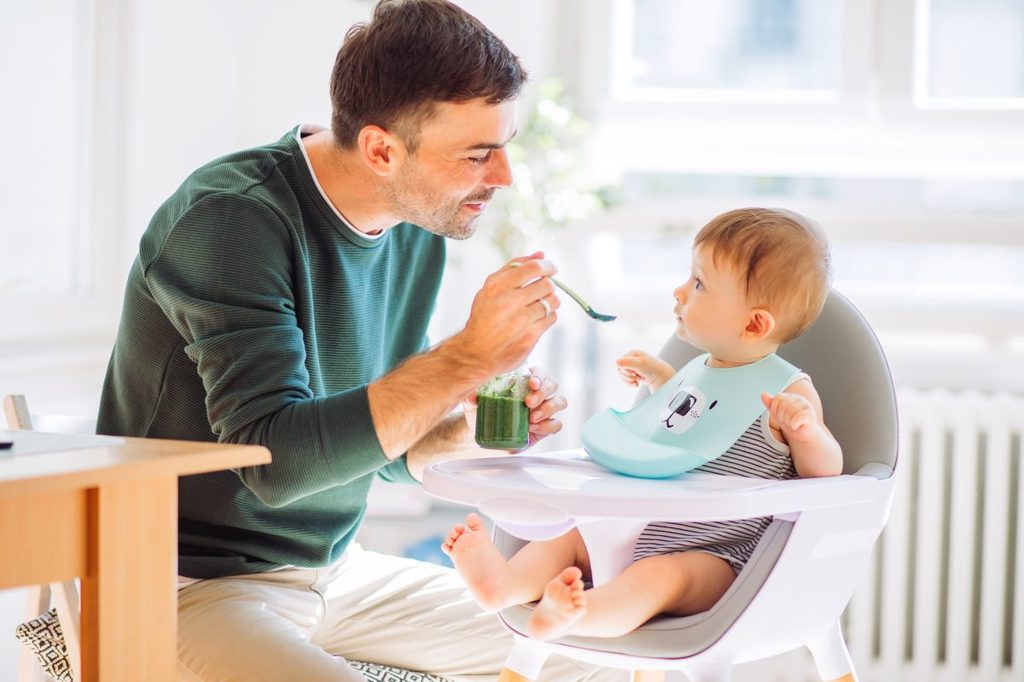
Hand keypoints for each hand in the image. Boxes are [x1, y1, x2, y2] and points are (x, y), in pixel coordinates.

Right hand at [452, 252, 561, 375]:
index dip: (547, 266)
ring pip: (552, 302)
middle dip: (547, 287)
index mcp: (497, 286)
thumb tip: (541, 254)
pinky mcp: (529, 336)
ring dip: (549, 302)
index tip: (551, 269)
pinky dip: (547, 317)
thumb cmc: (484, 317)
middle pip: (547, 285)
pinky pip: (551, 318)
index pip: (533, 268)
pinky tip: (536, 320)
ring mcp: (520, 320)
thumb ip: (514, 268)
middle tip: (541, 292)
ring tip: (539, 307)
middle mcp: (508, 302)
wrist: (475, 352)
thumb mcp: (491, 288)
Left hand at [459, 368, 565, 449]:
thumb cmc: (481, 413)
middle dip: (543, 392)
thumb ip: (471, 396)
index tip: (531, 383)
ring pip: (560, 401)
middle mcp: (536, 393)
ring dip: (548, 408)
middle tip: (529, 403)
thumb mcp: (472, 404)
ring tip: (531, 418)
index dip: (539, 375)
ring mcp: (543, 410)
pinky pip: (557, 424)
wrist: (482, 436)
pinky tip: (532, 428)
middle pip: (553, 384)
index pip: (538, 372)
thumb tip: (471, 394)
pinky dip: (547, 426)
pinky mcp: (545, 428)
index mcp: (523, 381)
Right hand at [616, 350, 673, 388]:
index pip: (620, 362)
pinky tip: (636, 384)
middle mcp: (633, 359)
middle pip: (620, 369)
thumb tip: (616, 362)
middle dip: (626, 375)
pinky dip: (630, 383)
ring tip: (637, 380)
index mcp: (634, 353)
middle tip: (635, 377)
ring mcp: (634, 368)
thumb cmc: (655, 370)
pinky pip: (627, 380)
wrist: (664, 380)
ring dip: (628, 380)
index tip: (633, 372)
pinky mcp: (636, 375)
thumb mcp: (641, 364)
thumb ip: (628, 362)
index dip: (625, 369)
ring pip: (622, 375)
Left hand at [760, 391, 819, 442]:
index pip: (777, 398)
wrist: (803, 436)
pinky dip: (794, 425)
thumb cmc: (791, 423)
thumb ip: (771, 404)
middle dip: (782, 417)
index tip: (781, 417)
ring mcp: (806, 406)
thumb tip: (763, 394)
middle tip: (788, 422)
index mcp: (791, 397)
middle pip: (783, 405)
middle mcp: (799, 399)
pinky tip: (797, 426)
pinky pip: (796, 418)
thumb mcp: (778, 414)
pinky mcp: (810, 415)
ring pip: (789, 413)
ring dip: (788, 422)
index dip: (775, 409)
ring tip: (793, 424)